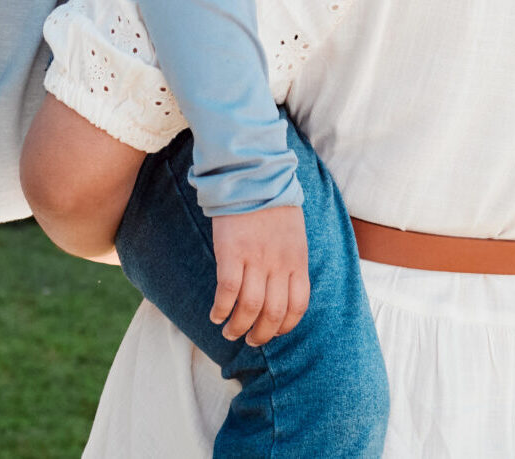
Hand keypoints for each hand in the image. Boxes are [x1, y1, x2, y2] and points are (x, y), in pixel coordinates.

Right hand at [210, 204, 309, 346]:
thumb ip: (290, 260)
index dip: (285, 326)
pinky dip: (221, 308)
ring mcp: (256, 258)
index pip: (298, 306)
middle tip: (250, 340)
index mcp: (297, 259)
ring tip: (230, 331)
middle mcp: (279, 264)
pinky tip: (216, 314)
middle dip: (261, 335)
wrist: (253, 174)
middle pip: (274, 314)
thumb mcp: (293, 233)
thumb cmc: (272, 202)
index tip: (274, 332)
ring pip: (250, 308)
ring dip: (239, 327)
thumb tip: (281, 287)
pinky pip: (228, 291)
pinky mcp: (232, 252)